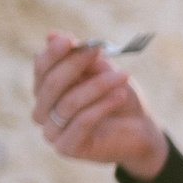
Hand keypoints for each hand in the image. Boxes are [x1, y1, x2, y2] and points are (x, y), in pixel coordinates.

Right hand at [33, 31, 166, 179]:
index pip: (41, 67)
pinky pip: (81, 122)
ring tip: (123, 76)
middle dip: (74, 64)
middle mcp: (43, 111)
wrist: (141, 131)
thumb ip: (80, 57)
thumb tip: (52, 34)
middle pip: (50, 84)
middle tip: (96, 51)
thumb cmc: (118, 97)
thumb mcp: (103, 72)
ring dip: (97, 86)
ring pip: (68, 103)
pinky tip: (121, 95)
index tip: (71, 39)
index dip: (54, 53)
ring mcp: (52, 131)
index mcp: (47, 89)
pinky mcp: (66, 148)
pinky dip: (102, 106)